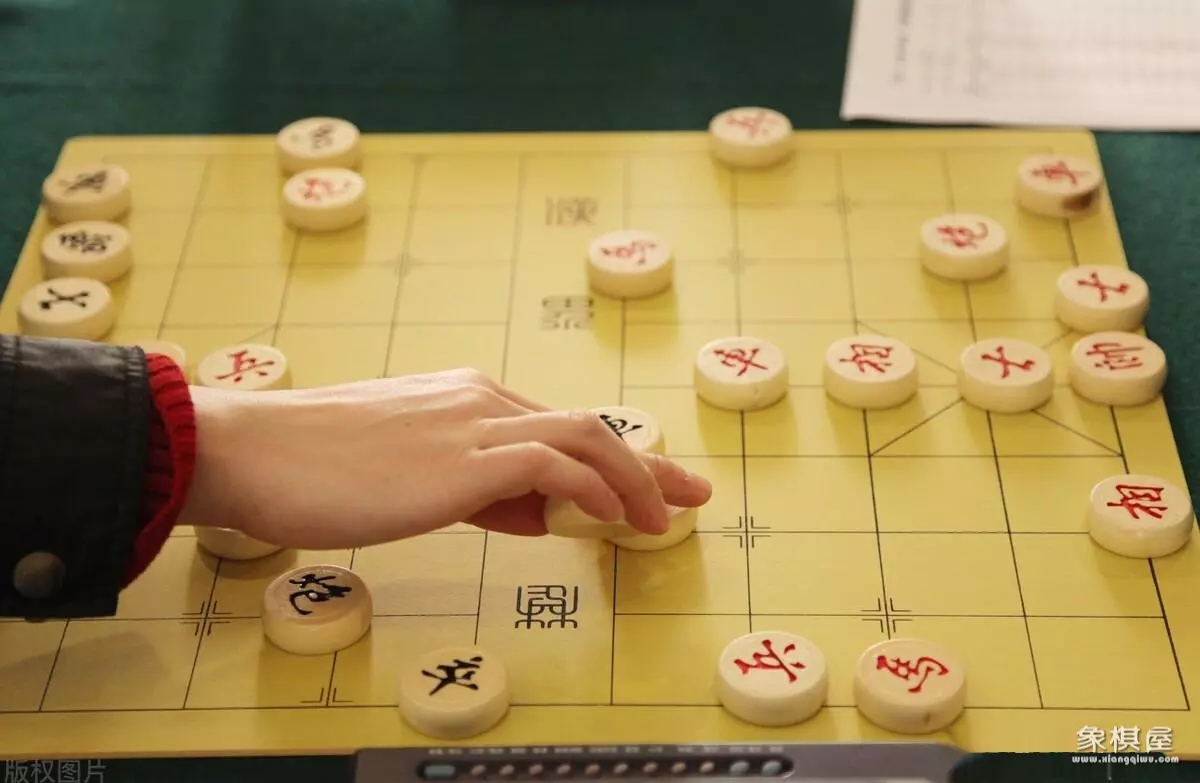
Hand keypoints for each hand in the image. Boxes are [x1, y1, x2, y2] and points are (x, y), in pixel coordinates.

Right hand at [178, 368, 711, 548]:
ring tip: (659, 520)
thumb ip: (477, 491)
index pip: (559, 426)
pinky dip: (592, 488)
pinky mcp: (462, 459)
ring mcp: (473, 424)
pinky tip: (608, 517)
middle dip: (647, 463)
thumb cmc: (316, 468)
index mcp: (465, 400)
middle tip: (689, 495)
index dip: (616, 456)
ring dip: (632, 478)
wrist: (254, 450)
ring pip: (583, 436)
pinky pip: (552, 465)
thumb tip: (538, 516)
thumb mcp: (408, 478)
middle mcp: (478, 400)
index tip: (654, 481)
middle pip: (588, 425)